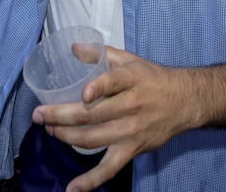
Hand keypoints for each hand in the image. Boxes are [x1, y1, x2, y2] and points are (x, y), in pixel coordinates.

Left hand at [33, 47, 194, 191]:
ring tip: (49, 131)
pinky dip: (90, 181)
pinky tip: (72, 189)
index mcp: (131, 80)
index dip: (97, 88)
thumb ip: (101, 53)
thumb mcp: (131, 60)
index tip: (82, 94)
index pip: (114, 83)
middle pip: (92, 115)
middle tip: (39, 115)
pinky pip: (109, 169)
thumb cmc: (154, 79)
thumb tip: (73, 48)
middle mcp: (132, 105)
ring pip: (93, 139)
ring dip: (65, 137)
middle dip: (59, 116)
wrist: (186, 101)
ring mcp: (131, 130)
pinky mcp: (133, 149)